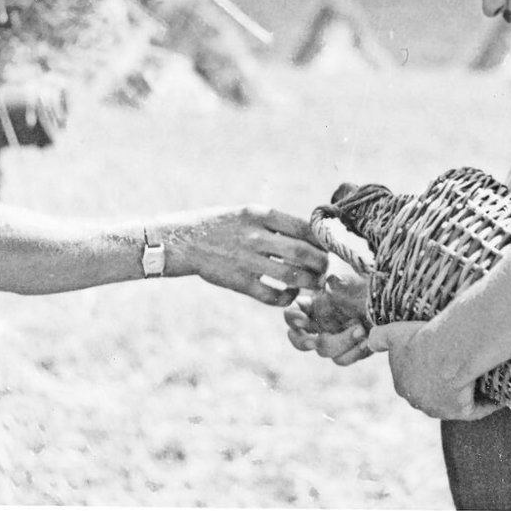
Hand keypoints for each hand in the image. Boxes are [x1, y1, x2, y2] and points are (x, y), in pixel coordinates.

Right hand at [166, 205, 327, 305]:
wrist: (183, 241)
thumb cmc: (221, 225)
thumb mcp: (246, 213)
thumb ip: (274, 222)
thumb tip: (311, 234)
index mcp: (259, 214)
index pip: (303, 227)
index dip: (321, 240)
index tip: (328, 246)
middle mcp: (254, 236)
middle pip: (302, 252)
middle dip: (321, 263)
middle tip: (326, 268)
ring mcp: (246, 260)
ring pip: (291, 275)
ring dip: (309, 282)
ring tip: (314, 283)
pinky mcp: (239, 282)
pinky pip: (271, 295)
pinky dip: (286, 297)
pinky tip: (289, 294)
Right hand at [283, 268, 373, 365]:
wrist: (394, 308)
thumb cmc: (372, 291)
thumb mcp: (357, 283)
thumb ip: (341, 284)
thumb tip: (330, 280)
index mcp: (314, 305)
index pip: (293, 312)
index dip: (292, 317)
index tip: (301, 319)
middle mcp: (319, 324)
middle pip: (298, 340)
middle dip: (302, 342)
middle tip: (313, 342)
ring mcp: (333, 340)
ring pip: (323, 350)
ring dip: (341, 342)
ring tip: (361, 330)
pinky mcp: (347, 352)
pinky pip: (342, 359)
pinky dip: (353, 352)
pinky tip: (367, 342)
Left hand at [366, 320, 499, 420]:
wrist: (446, 348)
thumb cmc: (420, 338)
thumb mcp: (393, 333)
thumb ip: (377, 337)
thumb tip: (368, 339)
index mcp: (402, 386)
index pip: (414, 379)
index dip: (426, 367)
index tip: (440, 355)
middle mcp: (419, 403)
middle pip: (434, 393)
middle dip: (443, 383)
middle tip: (459, 363)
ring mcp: (441, 410)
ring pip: (455, 401)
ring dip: (464, 393)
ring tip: (477, 376)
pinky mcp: (462, 412)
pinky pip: (478, 408)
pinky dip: (488, 402)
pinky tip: (495, 391)